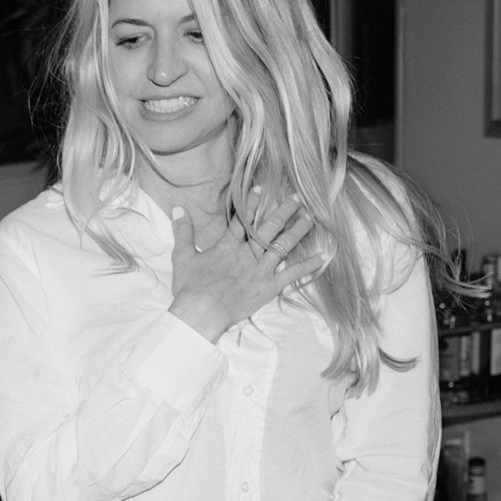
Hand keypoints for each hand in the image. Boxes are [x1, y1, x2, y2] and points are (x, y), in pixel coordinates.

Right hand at [167, 188, 329, 343]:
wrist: (202, 311)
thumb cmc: (190, 287)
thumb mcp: (182, 257)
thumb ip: (182, 231)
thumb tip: (178, 208)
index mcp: (227, 246)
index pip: (242, 220)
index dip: (251, 203)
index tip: (261, 189)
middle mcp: (248, 253)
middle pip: (269, 228)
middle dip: (283, 211)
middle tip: (297, 197)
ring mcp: (260, 269)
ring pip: (283, 245)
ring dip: (297, 231)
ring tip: (310, 218)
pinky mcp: (269, 287)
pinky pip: (292, 274)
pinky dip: (307, 266)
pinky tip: (322, 257)